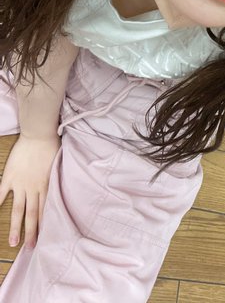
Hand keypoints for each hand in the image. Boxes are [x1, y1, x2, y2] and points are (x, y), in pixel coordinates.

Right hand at [0, 134, 60, 248]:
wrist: (39, 134)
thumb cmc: (52, 146)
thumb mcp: (58, 165)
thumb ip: (56, 178)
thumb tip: (60, 187)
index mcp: (47, 185)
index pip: (45, 210)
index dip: (43, 225)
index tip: (43, 239)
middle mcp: (34, 188)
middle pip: (31, 215)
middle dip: (30, 233)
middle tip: (29, 248)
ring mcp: (20, 184)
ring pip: (17, 210)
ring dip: (15, 227)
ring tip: (12, 243)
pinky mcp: (9, 177)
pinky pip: (1, 193)